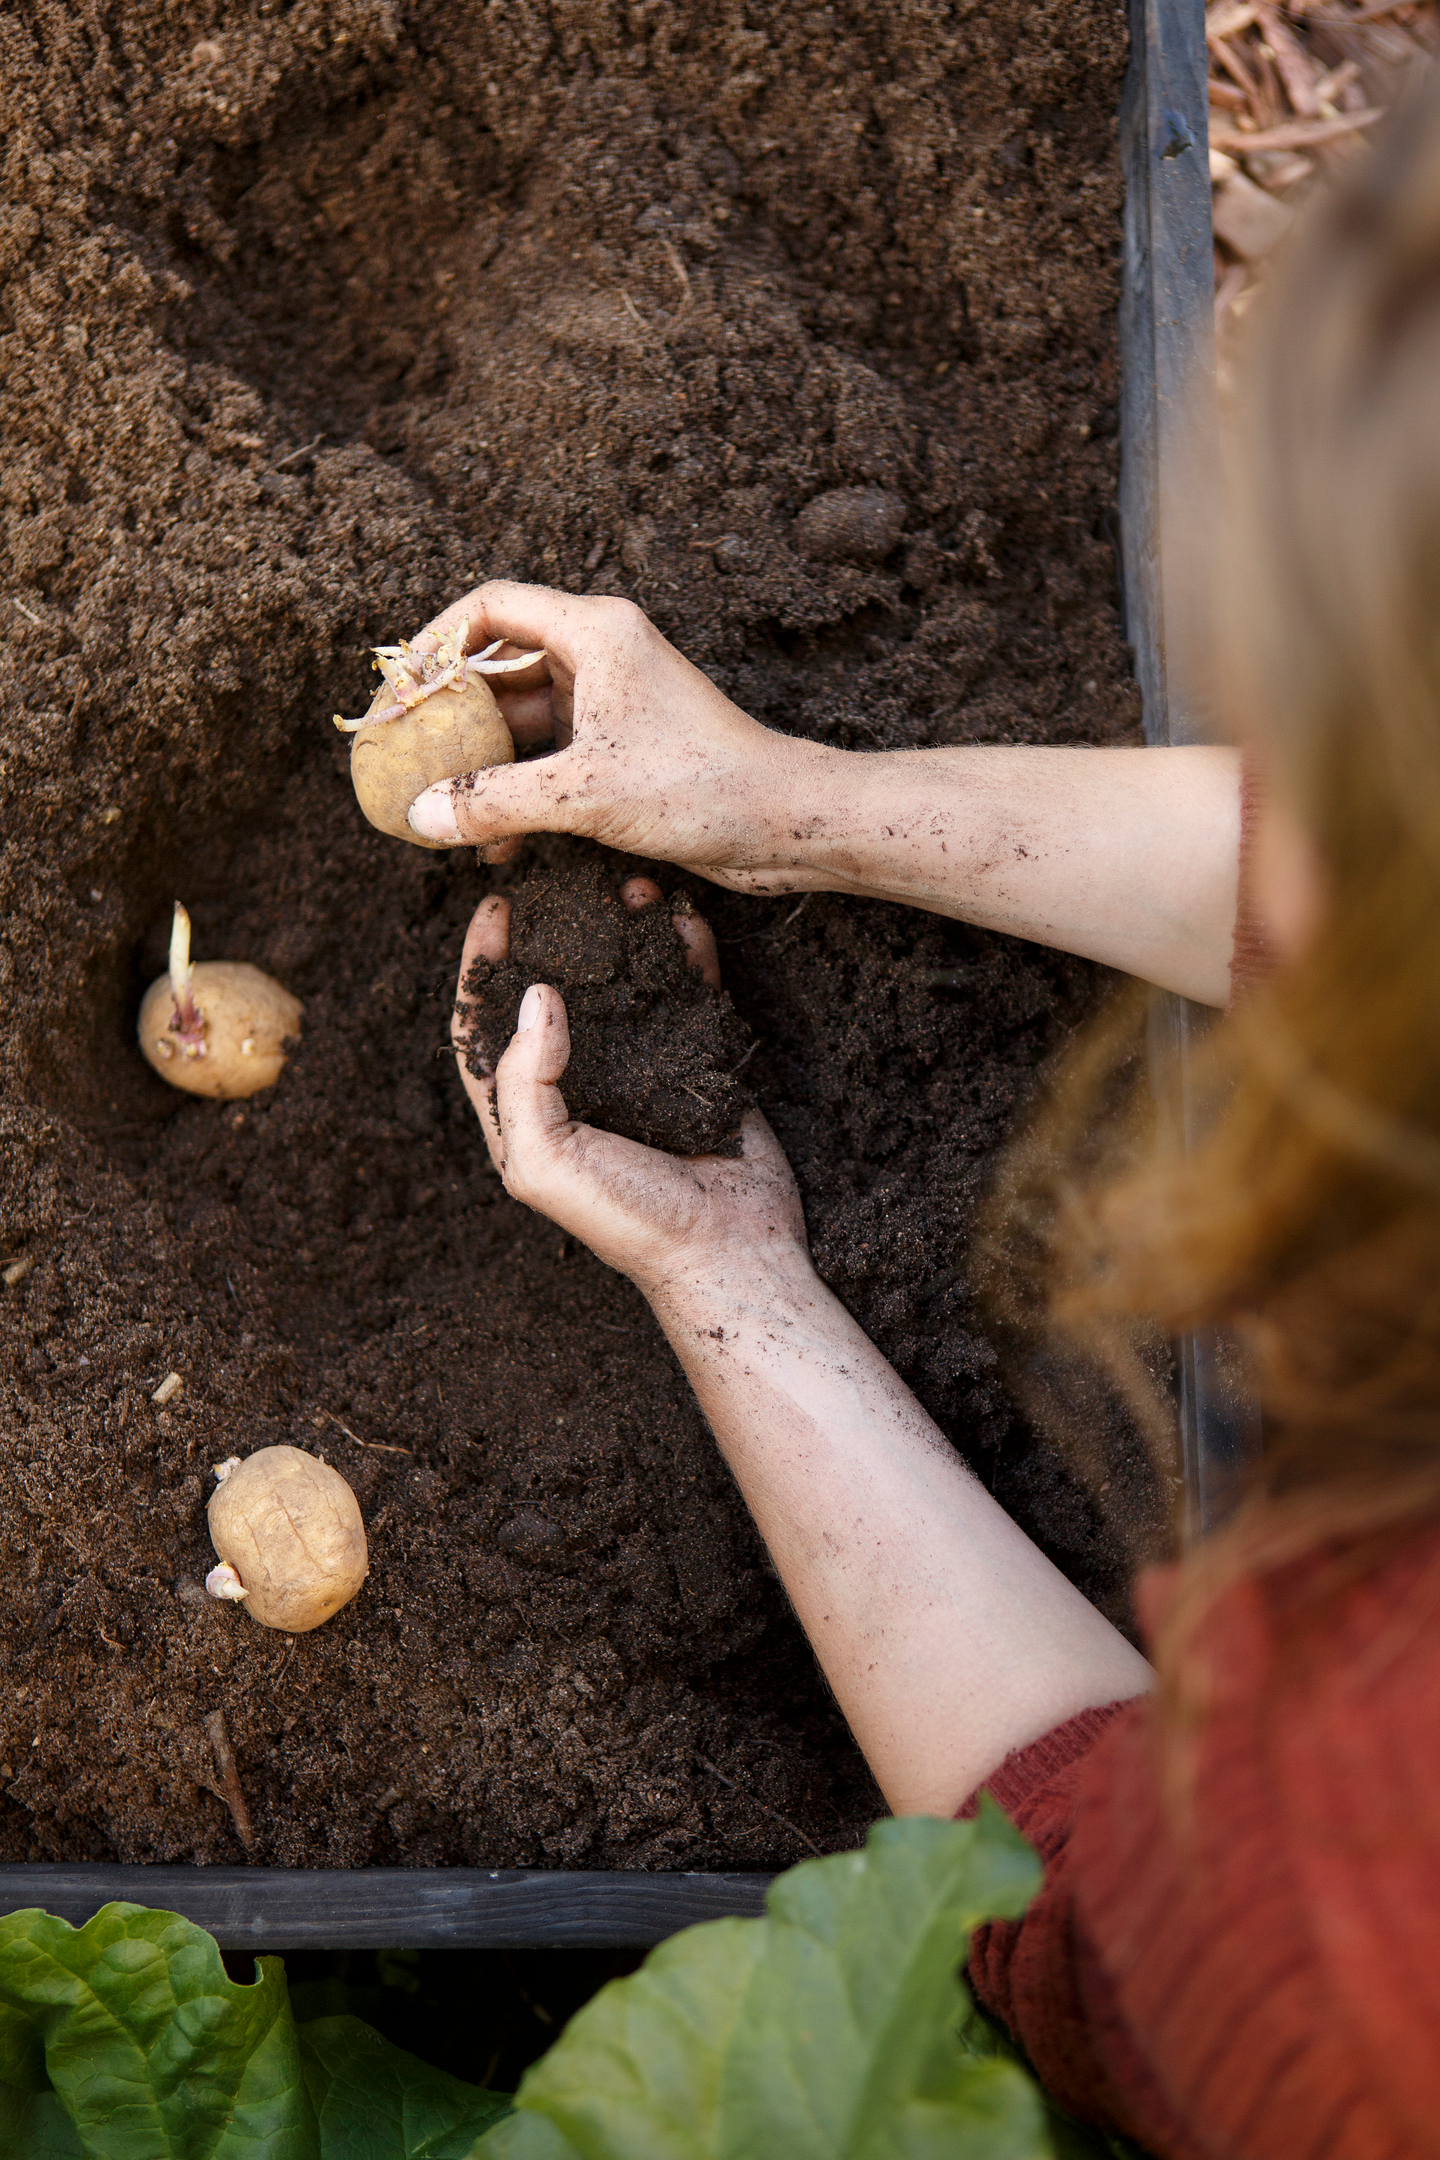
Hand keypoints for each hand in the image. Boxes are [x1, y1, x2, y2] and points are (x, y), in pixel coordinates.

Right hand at [408, 581, 826, 894]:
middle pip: (500, 664)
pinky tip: (493, 836)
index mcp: (597, 631)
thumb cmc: (701, 787)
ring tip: (439, 805)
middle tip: (402, 754)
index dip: (435, 643)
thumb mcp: (585, 794)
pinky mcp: (624, 746)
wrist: (784, 823)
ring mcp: (614, 701)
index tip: (399, 691)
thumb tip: (420, 816)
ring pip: (523, 718)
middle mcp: (603, 654)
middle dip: (451, 713)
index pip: (492, 607)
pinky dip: (519, 787)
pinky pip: (551, 755)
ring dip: (483, 760)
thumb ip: (496, 801)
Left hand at [451, 878, 809, 1294]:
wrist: (730, 1249)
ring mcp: (639, 1068)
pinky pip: (684, 993)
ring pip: (620, 982)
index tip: (497, 909)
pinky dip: (684, 953)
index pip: (485, 1026)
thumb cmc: (629, 1220)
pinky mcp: (694, 1060)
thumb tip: (538, 995)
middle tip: (564, 879)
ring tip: (630, 885)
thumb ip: (525, 1082)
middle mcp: (578, 1083)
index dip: (481, 966)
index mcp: (525, 1113)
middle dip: (557, 933)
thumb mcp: (549, 1163)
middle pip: (552, 990)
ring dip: (623, 932)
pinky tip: (682, 915)